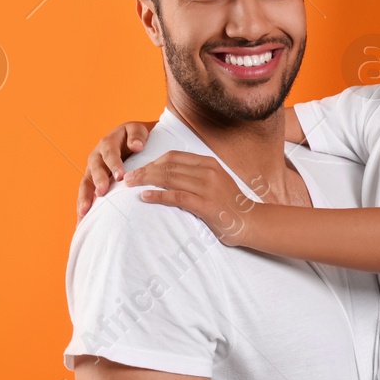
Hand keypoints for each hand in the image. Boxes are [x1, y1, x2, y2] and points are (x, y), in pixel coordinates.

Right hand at [77, 120, 152, 219]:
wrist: (133, 141)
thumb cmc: (137, 137)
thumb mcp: (138, 130)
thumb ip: (137, 136)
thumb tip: (137, 146)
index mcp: (108, 143)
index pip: (110, 153)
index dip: (114, 164)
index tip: (120, 176)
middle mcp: (97, 157)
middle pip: (95, 169)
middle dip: (98, 181)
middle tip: (103, 192)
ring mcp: (92, 171)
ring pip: (86, 183)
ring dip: (85, 197)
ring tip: (84, 211)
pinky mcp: (92, 182)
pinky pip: (86, 194)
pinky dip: (84, 206)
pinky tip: (82, 220)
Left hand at [124, 151, 254, 244]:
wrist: (252, 223)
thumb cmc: (230, 206)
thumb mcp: (216, 183)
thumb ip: (196, 176)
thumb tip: (169, 175)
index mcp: (209, 164)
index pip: (173, 156)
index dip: (152, 162)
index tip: (139, 170)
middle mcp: (208, 172)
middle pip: (168, 166)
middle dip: (144, 170)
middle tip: (127, 178)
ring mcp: (208, 188)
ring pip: (169, 178)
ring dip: (146, 180)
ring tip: (130, 185)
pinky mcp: (206, 204)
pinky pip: (177, 196)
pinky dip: (158, 195)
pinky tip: (145, 197)